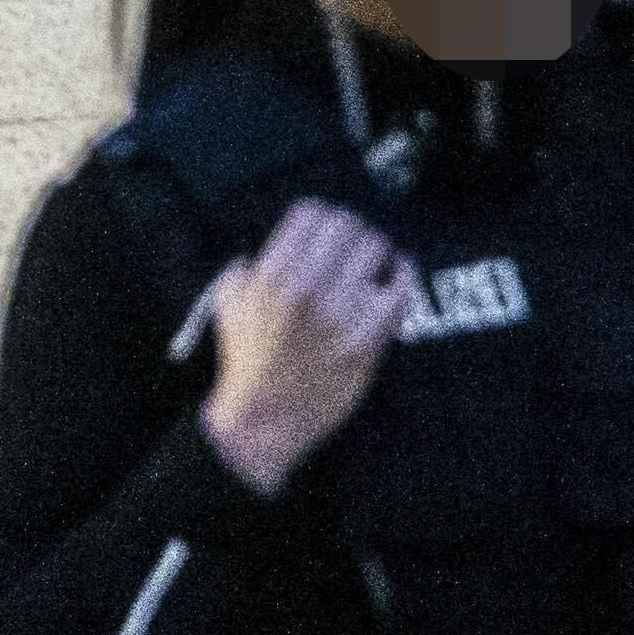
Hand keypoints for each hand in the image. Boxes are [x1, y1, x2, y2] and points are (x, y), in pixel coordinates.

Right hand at [200, 199, 414, 488]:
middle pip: (347, 224)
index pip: (312, 213)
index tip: (328, 231)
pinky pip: (400, 289)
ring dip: (377, 253)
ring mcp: (339, 313)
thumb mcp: (230, 304)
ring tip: (376, 262)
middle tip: (354, 248)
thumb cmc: (249, 362)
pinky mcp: (367, 340)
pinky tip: (397, 277)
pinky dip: (403, 276)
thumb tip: (266, 248)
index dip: (322, 218)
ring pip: (376, 248)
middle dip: (352, 234)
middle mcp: (306, 288)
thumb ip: (246, 269)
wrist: (263, 421)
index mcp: (271, 274)